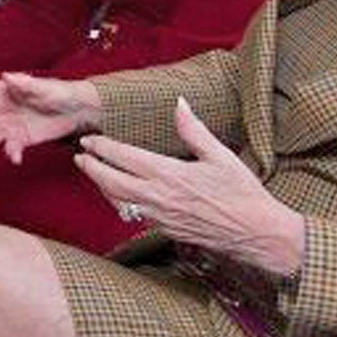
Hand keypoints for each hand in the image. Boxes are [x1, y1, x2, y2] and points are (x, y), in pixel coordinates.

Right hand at [0, 73, 101, 163]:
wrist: (79, 110)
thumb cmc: (62, 92)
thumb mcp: (44, 86)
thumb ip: (24, 83)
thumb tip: (6, 76)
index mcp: (2, 92)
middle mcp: (1, 108)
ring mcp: (9, 124)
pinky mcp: (21, 138)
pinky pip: (9, 147)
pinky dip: (10, 153)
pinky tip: (16, 157)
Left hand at [73, 98, 306, 274]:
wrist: (257, 233)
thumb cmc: (243, 193)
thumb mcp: (221, 155)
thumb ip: (194, 130)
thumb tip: (179, 103)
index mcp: (170, 174)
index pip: (125, 158)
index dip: (103, 148)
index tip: (89, 140)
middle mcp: (160, 197)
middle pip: (112, 182)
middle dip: (92, 168)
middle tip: (79, 157)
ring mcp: (160, 216)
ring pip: (119, 201)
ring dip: (102, 186)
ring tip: (92, 173)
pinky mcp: (166, 230)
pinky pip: (134, 215)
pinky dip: (120, 202)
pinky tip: (118, 196)